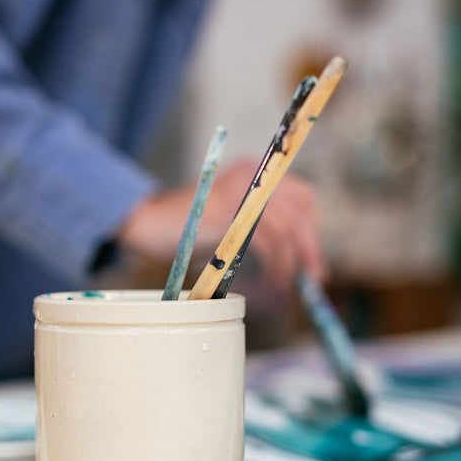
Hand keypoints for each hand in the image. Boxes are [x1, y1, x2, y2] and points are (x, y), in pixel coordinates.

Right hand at [117, 160, 323, 290]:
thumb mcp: (232, 221)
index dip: (312, 230)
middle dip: (309, 249)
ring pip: (286, 227)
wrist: (147, 222)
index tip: (312, 260)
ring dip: (291, 262)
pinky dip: (275, 264)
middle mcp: (252, 175)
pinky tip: (272, 281)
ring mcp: (239, 190)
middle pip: (300, 211)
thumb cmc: (188, 228)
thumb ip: (260, 227)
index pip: (303, 197)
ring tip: (286, 286)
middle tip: (312, 279)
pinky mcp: (228, 210)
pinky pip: (266, 239)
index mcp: (256, 174)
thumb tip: (296, 257)